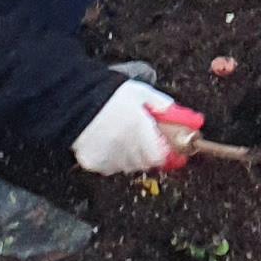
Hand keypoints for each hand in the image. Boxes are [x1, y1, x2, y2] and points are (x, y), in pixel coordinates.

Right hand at [70, 79, 204, 175]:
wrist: (76, 99)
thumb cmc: (109, 94)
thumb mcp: (142, 93)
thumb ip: (162, 106)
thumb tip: (183, 115)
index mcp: (140, 129)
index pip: (159, 156)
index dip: (163, 153)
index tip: (165, 149)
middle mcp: (125, 146)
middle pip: (144, 162)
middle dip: (146, 153)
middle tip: (140, 139)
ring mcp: (109, 157)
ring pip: (127, 166)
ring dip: (129, 157)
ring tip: (120, 137)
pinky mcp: (94, 162)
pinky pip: (108, 167)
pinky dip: (110, 159)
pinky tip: (106, 142)